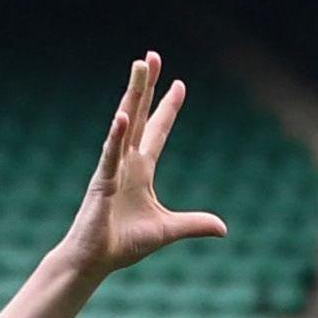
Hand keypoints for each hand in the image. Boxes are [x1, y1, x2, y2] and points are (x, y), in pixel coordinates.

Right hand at [56, 53, 227, 280]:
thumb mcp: (167, 230)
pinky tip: (123, 117)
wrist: (94, 261)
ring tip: (138, 67)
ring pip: (124, 123)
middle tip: (152, 56)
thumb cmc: (123, 244)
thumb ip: (193, 224)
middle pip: (139, 115)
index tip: (179, 84)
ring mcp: (112, 168)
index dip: (168, 108)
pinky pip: (110, 155)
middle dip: (147, 86)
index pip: (157, 131)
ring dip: (133, 94)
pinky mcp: (101, 182)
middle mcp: (126, 162)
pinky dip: (116, 136)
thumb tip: (223, 228)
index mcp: (141, 170)